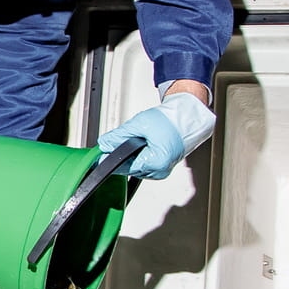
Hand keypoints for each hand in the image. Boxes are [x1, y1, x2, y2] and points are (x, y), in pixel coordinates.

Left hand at [97, 91, 215, 179]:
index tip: (101, 155)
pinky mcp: (162, 167)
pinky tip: (144, 144)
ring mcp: (162, 170)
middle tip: (119, 141)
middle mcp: (160, 171)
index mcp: (156, 163)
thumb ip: (118, 136)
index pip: (124, 167)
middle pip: (130, 167)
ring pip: (136, 166)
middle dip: (122, 155)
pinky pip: (144, 164)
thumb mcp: (139, 124)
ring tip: (139, 139)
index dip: (110, 159)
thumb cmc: (170, 120)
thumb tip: (104, 144)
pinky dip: (140, 155)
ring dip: (132, 155)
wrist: (187, 117)